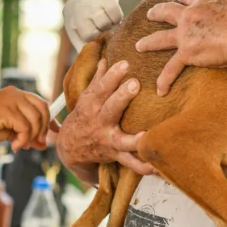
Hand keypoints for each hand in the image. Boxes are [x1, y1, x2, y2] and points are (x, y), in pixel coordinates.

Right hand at [0, 87, 55, 151]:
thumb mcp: (8, 130)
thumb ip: (25, 133)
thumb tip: (42, 144)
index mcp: (16, 94)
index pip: (41, 103)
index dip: (51, 118)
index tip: (56, 131)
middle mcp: (16, 93)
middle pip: (43, 110)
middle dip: (43, 129)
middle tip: (37, 144)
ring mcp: (11, 100)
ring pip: (35, 120)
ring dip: (31, 137)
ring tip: (20, 145)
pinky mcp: (7, 110)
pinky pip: (25, 127)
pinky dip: (23, 140)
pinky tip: (13, 146)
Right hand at [57, 59, 153, 177]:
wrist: (70, 147)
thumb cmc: (84, 117)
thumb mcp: (86, 98)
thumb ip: (98, 80)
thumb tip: (105, 59)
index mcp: (92, 105)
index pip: (102, 87)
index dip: (113, 75)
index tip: (125, 63)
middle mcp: (100, 122)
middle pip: (111, 108)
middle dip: (122, 96)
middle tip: (135, 84)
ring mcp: (108, 139)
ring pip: (122, 140)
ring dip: (135, 140)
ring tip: (146, 136)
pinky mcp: (115, 154)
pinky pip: (130, 163)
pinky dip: (142, 166)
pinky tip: (156, 167)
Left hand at [63, 0, 122, 50]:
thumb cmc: (80, 12)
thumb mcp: (74, 27)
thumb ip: (80, 45)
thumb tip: (91, 67)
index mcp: (74, 20)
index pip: (88, 38)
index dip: (94, 39)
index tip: (96, 35)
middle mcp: (83, 11)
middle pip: (100, 31)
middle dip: (103, 31)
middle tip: (102, 26)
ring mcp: (95, 3)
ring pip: (109, 23)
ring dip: (110, 24)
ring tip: (106, 20)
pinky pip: (117, 15)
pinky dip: (117, 17)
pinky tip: (112, 14)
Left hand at [135, 0, 226, 95]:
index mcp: (204, 3)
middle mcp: (190, 16)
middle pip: (167, 11)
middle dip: (157, 12)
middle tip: (149, 14)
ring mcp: (185, 34)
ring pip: (160, 38)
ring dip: (148, 42)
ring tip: (139, 45)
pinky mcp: (186, 53)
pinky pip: (171, 68)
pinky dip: (164, 80)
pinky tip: (160, 91)